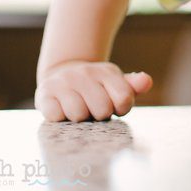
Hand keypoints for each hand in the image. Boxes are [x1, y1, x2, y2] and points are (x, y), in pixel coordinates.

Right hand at [35, 61, 152, 121]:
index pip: (123, 99)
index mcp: (106, 72)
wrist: (62, 74)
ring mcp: (63, 82)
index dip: (120, 109)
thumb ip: (132, 87)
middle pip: (102, 110)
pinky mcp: (44, 94)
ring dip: (80, 118)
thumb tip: (146, 81)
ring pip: (79, 114)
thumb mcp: (115, 84)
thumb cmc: (96, 87)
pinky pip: (56, 116)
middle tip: (93, 108)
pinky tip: (62, 110)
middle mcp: (84, 74)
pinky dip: (60, 118)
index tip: (113, 106)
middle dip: (99, 115)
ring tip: (79, 109)